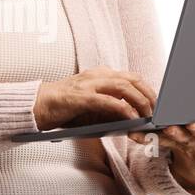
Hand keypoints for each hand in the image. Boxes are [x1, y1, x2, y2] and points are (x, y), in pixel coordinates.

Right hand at [33, 65, 157, 130]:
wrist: (36, 106)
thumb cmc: (63, 109)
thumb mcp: (91, 106)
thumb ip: (109, 109)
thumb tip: (132, 120)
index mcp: (99, 75)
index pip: (130, 77)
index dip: (147, 89)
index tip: (157, 103)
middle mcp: (96, 75)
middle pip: (132, 79)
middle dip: (149, 94)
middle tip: (158, 110)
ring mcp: (89, 84)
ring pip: (123, 87)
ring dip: (140, 101)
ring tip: (148, 115)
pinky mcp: (81, 97)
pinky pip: (108, 101)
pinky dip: (123, 109)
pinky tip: (131, 119)